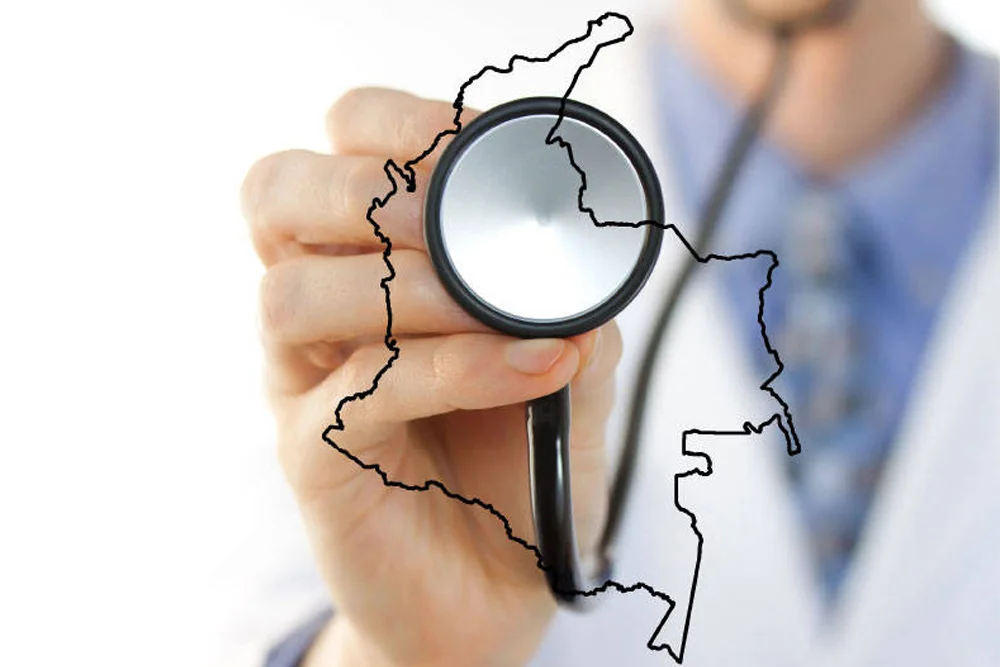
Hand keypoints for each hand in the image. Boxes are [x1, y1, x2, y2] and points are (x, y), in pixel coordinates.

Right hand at [241, 87, 622, 666]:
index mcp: (370, 261)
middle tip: (453, 214)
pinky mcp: (314, 455)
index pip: (338, 150)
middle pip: (274, 194)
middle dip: (367, 185)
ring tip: (499, 308)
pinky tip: (529, 368)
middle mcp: (322, 310)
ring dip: (410, 286)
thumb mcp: (565, 366)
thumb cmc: (520, 460)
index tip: (476, 143)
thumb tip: (583, 259)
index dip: (397, 124)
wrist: (498, 583)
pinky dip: (453, 367)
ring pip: (295, 293)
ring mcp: (306, 382)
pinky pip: (359, 390)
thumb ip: (570, 307)